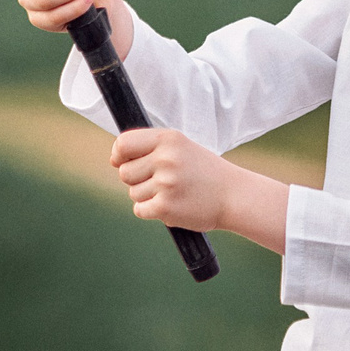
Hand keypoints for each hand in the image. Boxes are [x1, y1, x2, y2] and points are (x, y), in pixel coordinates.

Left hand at [111, 129, 288, 252]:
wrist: (234, 196)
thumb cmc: (204, 171)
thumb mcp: (181, 147)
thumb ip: (150, 148)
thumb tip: (115, 159)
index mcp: (168, 139)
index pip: (123, 143)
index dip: (118, 154)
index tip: (121, 161)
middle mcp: (166, 158)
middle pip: (125, 172)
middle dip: (136, 179)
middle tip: (160, 181)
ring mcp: (166, 183)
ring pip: (133, 193)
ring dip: (147, 196)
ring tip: (172, 193)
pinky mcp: (166, 207)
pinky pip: (140, 209)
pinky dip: (151, 211)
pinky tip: (171, 205)